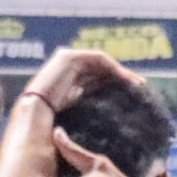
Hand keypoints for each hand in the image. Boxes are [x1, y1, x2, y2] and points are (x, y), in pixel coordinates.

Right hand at [17, 47, 138, 115]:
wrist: (36, 113)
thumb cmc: (52, 120)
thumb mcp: (78, 110)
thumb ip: (90, 103)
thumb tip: (110, 114)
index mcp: (70, 77)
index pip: (98, 76)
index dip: (116, 82)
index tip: (133, 92)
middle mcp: (69, 64)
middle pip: (102, 68)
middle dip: (122, 76)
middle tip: (141, 86)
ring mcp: (68, 58)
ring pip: (103, 63)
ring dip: (121, 72)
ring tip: (137, 84)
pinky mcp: (70, 57)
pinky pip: (98, 60)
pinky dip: (113, 68)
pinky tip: (125, 80)